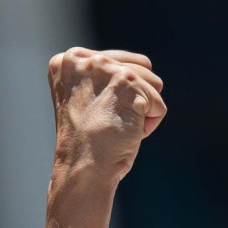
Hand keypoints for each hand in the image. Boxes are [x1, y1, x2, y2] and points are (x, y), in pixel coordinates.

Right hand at [42, 47, 166, 227]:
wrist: (83, 168)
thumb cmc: (88, 141)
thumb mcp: (87, 97)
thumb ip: (104, 77)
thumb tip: (146, 63)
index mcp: (68, 60)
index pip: (120, 61)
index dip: (121, 92)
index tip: (100, 113)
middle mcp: (85, 59)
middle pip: (141, 69)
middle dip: (134, 101)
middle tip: (106, 122)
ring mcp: (106, 69)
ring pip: (153, 85)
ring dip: (143, 111)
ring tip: (115, 126)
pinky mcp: (128, 83)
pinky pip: (159, 105)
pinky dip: (150, 124)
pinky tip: (126, 133)